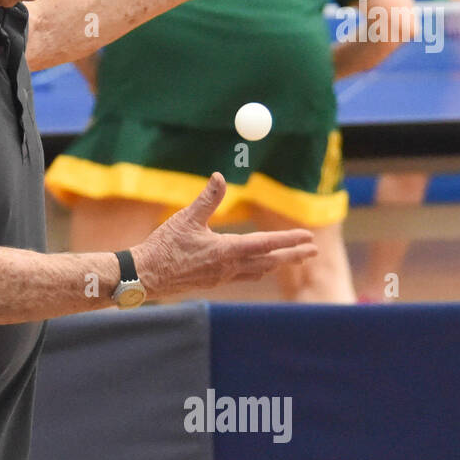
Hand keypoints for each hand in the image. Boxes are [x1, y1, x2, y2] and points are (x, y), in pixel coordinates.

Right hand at [132, 172, 315, 295]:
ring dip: (277, 263)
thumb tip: (220, 176)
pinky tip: (257, 268)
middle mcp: (229, 267)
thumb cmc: (164, 246)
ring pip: (258, 271)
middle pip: (270, 261)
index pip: (266, 244)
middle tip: (313, 251)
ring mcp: (222, 278)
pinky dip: (258, 269)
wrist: (146, 276)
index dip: (289, 240)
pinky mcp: (213, 282)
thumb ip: (207, 198)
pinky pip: (244, 276)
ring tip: (291, 259)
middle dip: (293, 255)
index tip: (308, 237)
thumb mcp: (186, 218)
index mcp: (226, 251)